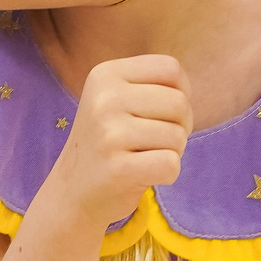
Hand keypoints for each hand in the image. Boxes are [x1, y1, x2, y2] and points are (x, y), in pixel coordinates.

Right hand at [42, 55, 190, 230]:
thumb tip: (188, 87)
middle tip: (153, 142)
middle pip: (179, 102)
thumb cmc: (109, 143)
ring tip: (143, 157)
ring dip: (172, 152)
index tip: (162, 113)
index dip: (180, 92)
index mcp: (105, 74)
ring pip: (178, 136)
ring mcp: (108, 134)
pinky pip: (171, 164)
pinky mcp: (117, 168)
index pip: (171, 68)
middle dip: (179, 126)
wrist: (72, 192)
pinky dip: (167, 174)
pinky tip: (142, 175)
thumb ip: (154, 85)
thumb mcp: (118, 99)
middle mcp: (104, 99)